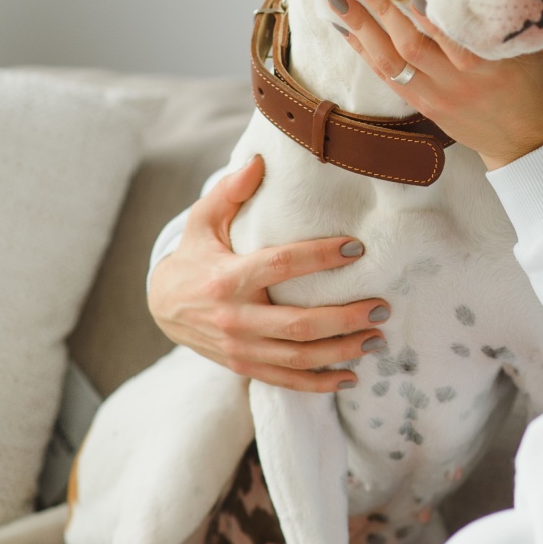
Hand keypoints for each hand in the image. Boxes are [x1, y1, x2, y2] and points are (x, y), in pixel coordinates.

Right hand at [147, 155, 389, 392]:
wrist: (161, 307)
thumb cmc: (193, 256)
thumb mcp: (203, 220)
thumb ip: (230, 192)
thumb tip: (259, 160)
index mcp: (227, 277)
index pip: (281, 265)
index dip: (320, 257)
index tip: (357, 248)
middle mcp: (235, 318)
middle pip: (298, 324)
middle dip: (344, 318)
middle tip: (381, 307)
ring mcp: (240, 348)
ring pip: (298, 357)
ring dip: (341, 351)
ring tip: (377, 338)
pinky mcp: (244, 366)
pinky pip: (286, 380)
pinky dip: (319, 383)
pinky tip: (351, 377)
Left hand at [328, 0, 542, 169]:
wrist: (524, 139)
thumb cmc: (529, 82)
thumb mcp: (529, 46)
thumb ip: (507, 14)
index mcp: (489, 63)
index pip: (453, 33)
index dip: (429, 11)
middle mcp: (459, 80)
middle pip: (412, 45)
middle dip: (381, 10)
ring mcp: (437, 95)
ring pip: (392, 62)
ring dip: (362, 29)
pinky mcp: (424, 106)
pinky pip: (388, 78)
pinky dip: (365, 52)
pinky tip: (346, 29)